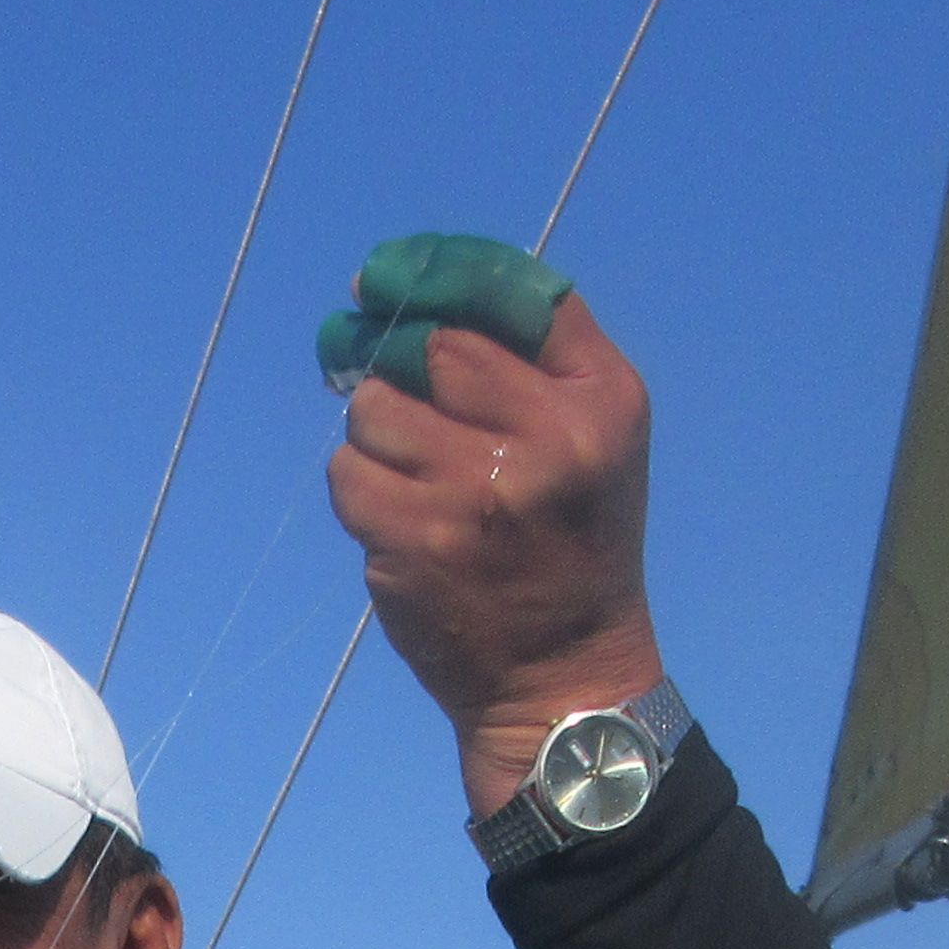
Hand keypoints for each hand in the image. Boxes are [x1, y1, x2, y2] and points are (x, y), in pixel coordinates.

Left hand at [324, 291, 661, 820]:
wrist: (563, 676)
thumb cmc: (573, 543)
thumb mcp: (598, 437)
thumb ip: (538, 356)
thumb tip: (414, 288)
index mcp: (601, 402)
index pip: (507, 294)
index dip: (432, 272)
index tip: (381, 274)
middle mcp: (545, 440)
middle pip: (431, 347)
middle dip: (403, 366)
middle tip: (404, 397)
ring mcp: (473, 492)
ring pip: (375, 408)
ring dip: (377, 432)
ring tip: (415, 475)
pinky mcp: (414, 541)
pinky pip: (347, 472)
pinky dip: (360, 487)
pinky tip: (399, 518)